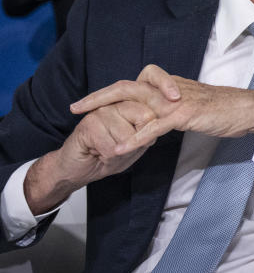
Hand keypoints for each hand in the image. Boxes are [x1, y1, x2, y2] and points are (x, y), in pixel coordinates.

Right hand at [24, 101, 154, 214]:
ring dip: (119, 153)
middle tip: (119, 148)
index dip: (152, 131)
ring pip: (128, 136)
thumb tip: (158, 127)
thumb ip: (148, 135)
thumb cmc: (107, 157)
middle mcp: (116, 103)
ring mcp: (102, 111)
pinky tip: (97, 153)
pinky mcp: (89, 124)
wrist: (77, 170)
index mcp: (130, 105)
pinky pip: (111, 146)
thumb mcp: (135, 147)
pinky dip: (107, 158)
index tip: (143, 142)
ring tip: (106, 151)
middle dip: (136, 142)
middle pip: (145, 119)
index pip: (154, 112)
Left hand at [70, 65, 253, 153]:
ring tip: (87, 123)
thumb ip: (176, 108)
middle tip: (76, 107)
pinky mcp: (183, 114)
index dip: (112, 91)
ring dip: (108, 111)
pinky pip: (153, 126)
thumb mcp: (195, 105)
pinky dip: (135, 137)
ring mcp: (176, 100)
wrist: (248, 109)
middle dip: (99, 96)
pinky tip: (120, 148)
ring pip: (135, 101)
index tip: (92, 101)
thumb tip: (162, 118)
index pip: (136, 82)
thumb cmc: (226, 109)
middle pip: (127, 86)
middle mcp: (169, 89)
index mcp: (171, 86)